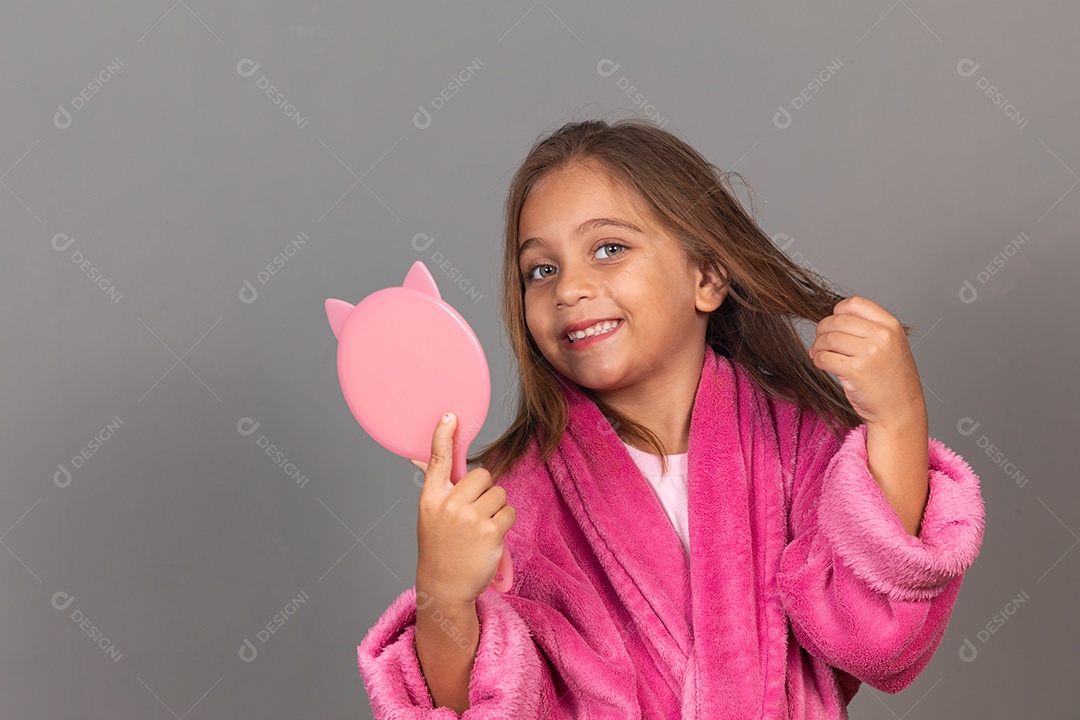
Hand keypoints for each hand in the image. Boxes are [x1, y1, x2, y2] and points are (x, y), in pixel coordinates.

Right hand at [411, 412, 515, 604]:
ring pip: (499, 493)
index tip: (451, 416)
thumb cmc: (440, 547)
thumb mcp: (430, 514)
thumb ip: (434, 486)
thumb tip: (418, 456)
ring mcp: (470, 518)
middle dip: (485, 490)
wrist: (445, 586)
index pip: (438, 460)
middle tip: (476, 511)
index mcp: (431, 498)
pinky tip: (492, 536)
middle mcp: (449, 505)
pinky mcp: (490, 531)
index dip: (444, 435)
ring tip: (481, 528)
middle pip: (482, 475)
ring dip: (497, 508)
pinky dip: (505, 521)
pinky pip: (509, 510)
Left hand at [808, 296, 925, 427]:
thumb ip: (869, 329)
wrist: (900, 409)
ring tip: (818, 354)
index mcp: (890, 325)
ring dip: (817, 346)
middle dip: (822, 330)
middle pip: (837, 320)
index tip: (833, 323)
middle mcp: (881, 336)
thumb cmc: (892, 379)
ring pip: (828, 339)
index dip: (837, 311)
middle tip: (819, 341)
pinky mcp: (855, 371)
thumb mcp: (891, 345)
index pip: (854, 303)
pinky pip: (824, 358)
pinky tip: (822, 364)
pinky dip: (818, 360)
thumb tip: (834, 318)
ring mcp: (869, 353)